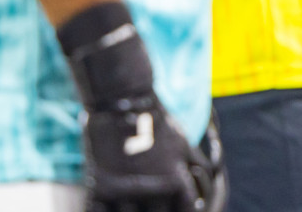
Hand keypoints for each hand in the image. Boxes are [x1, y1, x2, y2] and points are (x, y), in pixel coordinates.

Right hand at [65, 12, 214, 211]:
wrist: (124, 101)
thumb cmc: (157, 121)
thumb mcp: (184, 143)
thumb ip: (198, 168)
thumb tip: (202, 198)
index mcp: (176, 180)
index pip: (188, 211)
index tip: (177, 209)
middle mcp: (153, 190)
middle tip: (154, 207)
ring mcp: (124, 191)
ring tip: (132, 207)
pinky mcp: (100, 188)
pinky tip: (112, 209)